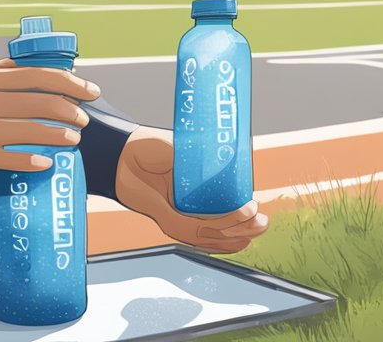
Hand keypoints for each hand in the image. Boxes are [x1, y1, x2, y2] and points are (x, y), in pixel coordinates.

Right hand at [0, 58, 98, 176]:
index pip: (34, 76)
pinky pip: (9, 158)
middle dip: (69, 110)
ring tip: (73, 140)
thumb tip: (21, 66)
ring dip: (58, 136)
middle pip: (39, 103)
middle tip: (84, 119)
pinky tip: (46, 163)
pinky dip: (31, 161)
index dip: (67, 82)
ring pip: (30, 131)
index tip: (88, 89)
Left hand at [114, 126, 269, 252]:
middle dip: (244, 230)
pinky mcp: (165, 218)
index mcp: (191, 198)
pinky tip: (234, 226)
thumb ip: (199, 166)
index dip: (242, 219)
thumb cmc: (149, 148)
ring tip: (255, 223)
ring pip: (210, 233)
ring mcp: (176, 217)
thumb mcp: (181, 154)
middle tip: (262, 223)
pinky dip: (214, 232)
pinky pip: (192, 230)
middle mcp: (185, 212)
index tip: (258, 212)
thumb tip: (228, 167)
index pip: (222, 214)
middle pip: (219, 231)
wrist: (120, 151)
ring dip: (235, 231)